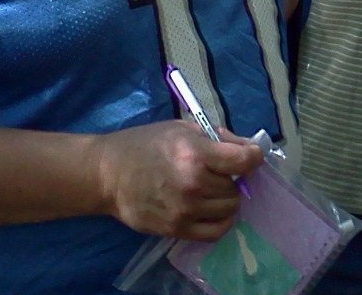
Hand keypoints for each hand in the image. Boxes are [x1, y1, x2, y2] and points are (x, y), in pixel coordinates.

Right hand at [92, 120, 262, 240]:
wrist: (107, 175)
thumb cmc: (145, 145)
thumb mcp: (183, 128)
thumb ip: (219, 138)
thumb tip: (250, 149)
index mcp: (195, 153)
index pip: (245, 161)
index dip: (254, 156)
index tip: (250, 156)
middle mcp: (193, 183)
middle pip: (236, 186)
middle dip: (231, 178)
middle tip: (215, 172)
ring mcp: (185, 210)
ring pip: (229, 209)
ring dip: (224, 199)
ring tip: (210, 190)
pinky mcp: (176, 229)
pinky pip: (215, 232)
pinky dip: (220, 222)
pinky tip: (212, 210)